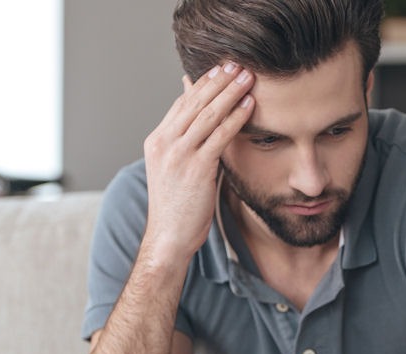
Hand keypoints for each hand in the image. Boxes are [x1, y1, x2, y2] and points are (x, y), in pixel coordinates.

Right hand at [142, 63, 254, 261]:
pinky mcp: (196, 167)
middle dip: (218, 81)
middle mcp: (164, 143)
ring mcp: (178, 154)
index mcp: (157, 141)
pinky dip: (236, 118)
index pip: (181, 103)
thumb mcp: (175, 169)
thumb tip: (204, 125)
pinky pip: (220, 136)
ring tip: (248, 78)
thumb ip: (187, 144)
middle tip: (237, 65)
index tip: (220, 69)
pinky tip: (249, 106)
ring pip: (208, 114)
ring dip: (230, 93)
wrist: (169, 237)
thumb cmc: (177, 206)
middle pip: (194, 102)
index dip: (203, 84)